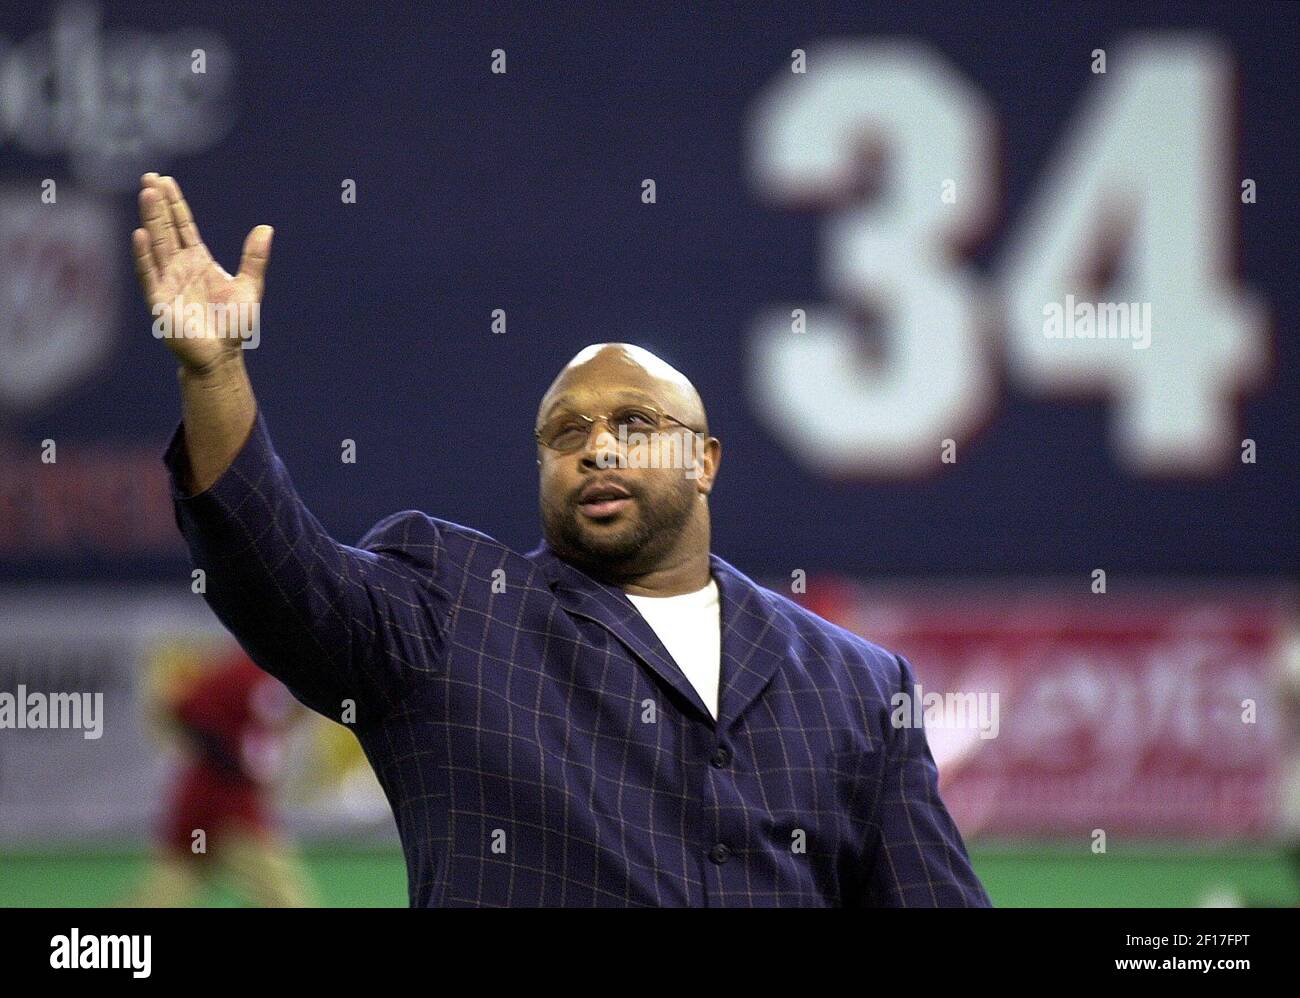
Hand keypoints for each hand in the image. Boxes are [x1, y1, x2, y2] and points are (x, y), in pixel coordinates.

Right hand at [132, 173, 272, 372]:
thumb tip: (266, 229)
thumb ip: (254, 259)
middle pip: (167, 229)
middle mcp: (179, 267)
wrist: (221, 356)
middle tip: (149, 176)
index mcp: (198, 261)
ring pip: (158, 244)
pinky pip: (151, 274)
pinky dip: (145, 256)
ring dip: (151, 220)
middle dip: (158, 203)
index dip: (175, 204)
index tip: (165, 180)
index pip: (183, 226)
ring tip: (147, 194)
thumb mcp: (249, 287)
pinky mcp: (160, 301)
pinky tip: (141, 234)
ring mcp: (167, 282)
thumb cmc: (232, 326)